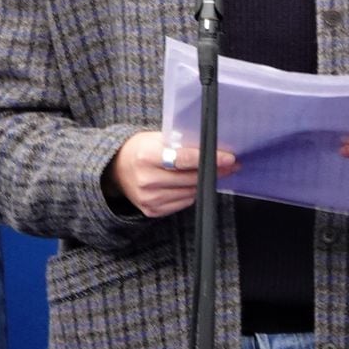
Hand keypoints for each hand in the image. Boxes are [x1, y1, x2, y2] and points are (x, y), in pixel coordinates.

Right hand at [104, 131, 237, 217]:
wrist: (116, 170)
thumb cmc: (140, 149)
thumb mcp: (156, 137)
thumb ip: (180, 143)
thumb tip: (211, 146)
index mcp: (147, 156)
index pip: (184, 159)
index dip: (209, 158)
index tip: (228, 157)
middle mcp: (147, 180)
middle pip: (190, 178)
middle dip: (214, 171)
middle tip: (231, 164)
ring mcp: (149, 199)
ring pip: (190, 192)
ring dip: (206, 183)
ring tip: (218, 172)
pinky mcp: (152, 211)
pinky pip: (183, 202)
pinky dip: (192, 192)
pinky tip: (197, 183)